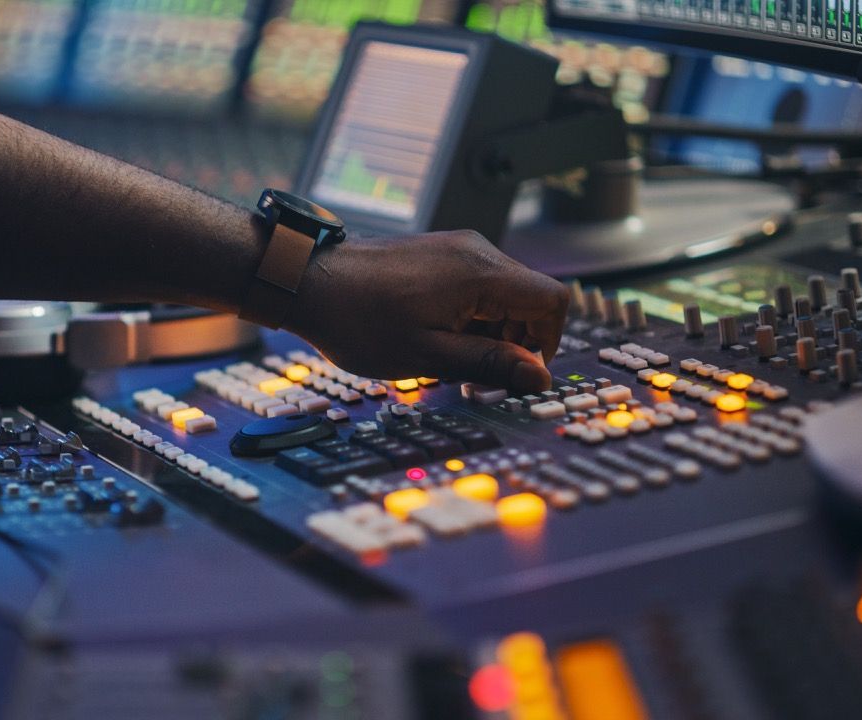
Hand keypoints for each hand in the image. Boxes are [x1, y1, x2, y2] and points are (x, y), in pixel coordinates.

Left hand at [287, 230, 567, 393]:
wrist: (308, 281)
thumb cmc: (359, 319)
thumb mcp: (429, 355)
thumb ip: (491, 363)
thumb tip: (540, 376)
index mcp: (481, 274)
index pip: (553, 301)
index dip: (547, 341)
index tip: (519, 371)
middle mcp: (476, 252)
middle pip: (529, 298)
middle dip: (514, 340)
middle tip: (477, 374)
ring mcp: (457, 248)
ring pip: (504, 294)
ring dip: (490, 331)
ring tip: (448, 357)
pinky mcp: (440, 252)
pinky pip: (477, 285)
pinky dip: (470, 315)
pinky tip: (436, 336)